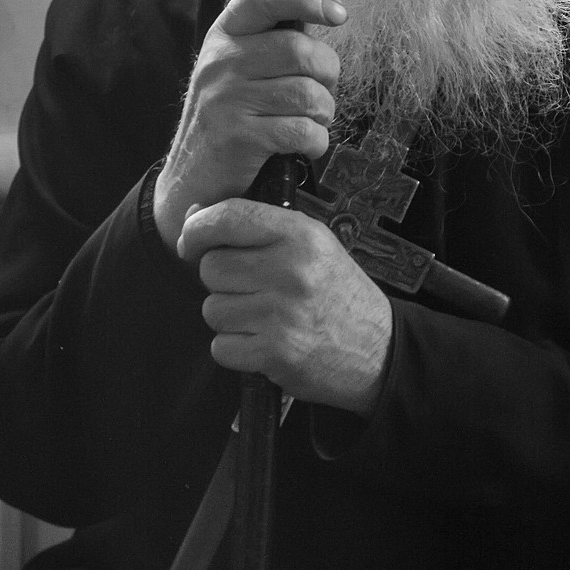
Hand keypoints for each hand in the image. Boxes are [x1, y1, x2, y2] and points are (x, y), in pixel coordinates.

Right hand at [152, 0, 345, 251]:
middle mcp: (221, 60)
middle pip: (301, 50)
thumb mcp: (237, 69)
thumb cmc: (229, 119)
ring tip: (310, 122)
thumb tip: (329, 16)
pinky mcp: (237, 135)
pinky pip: (302, 131)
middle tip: (320, 95)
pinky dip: (315, 143)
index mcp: (225, 35)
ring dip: (323, 114)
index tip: (338, 14)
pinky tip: (303, 147)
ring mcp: (226, 97)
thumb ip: (272, 43)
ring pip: (308, 93)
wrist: (192, 178)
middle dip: (328, 76)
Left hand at [178, 199, 392, 416]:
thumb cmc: (338, 293)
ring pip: (213, 309)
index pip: (229, 216)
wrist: (378, 349)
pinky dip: (236, 349)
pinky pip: (221, 347)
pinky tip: (264, 342)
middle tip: (252, 289)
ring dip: (230, 317)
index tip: (191, 241)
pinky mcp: (274, 353)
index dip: (197, 228)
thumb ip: (257, 228)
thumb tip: (193, 216)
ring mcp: (282, 314)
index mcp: (301, 235)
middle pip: (212, 267)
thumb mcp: (312, 245)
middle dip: (222, 281)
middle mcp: (291, 270)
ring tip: (264, 317)